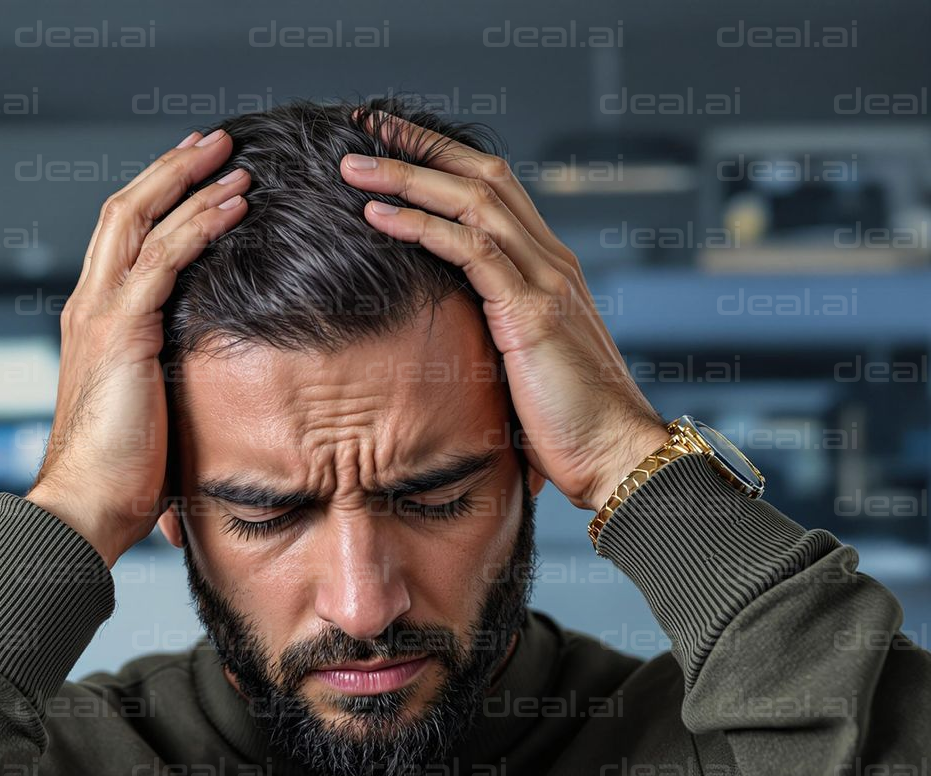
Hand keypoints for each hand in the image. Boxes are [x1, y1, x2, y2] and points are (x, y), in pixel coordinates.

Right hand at [26, 128, 250, 567]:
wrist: (86, 503)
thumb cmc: (120, 470)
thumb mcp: (148, 407)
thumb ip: (168, 376)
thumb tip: (209, 378)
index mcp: (96, 321)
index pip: (122, 238)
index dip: (158, 199)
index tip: (197, 175)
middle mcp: (91, 305)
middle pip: (126, 211)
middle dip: (172, 170)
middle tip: (215, 144)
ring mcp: (102, 313)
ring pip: (142, 220)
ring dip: (191, 185)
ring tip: (234, 162)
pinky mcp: (122, 331)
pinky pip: (164, 260)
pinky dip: (199, 226)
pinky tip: (233, 207)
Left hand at [339, 110, 669, 514]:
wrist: (614, 455)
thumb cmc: (568, 422)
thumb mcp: (523, 364)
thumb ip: (495, 334)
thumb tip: (449, 335)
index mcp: (548, 271)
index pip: (494, 193)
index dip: (444, 161)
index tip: (392, 145)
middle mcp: (551, 262)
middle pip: (483, 178)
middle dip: (422, 146)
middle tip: (366, 125)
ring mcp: (545, 282)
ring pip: (474, 202)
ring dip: (409, 176)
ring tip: (355, 164)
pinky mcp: (532, 313)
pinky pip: (472, 251)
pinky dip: (422, 227)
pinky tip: (379, 216)